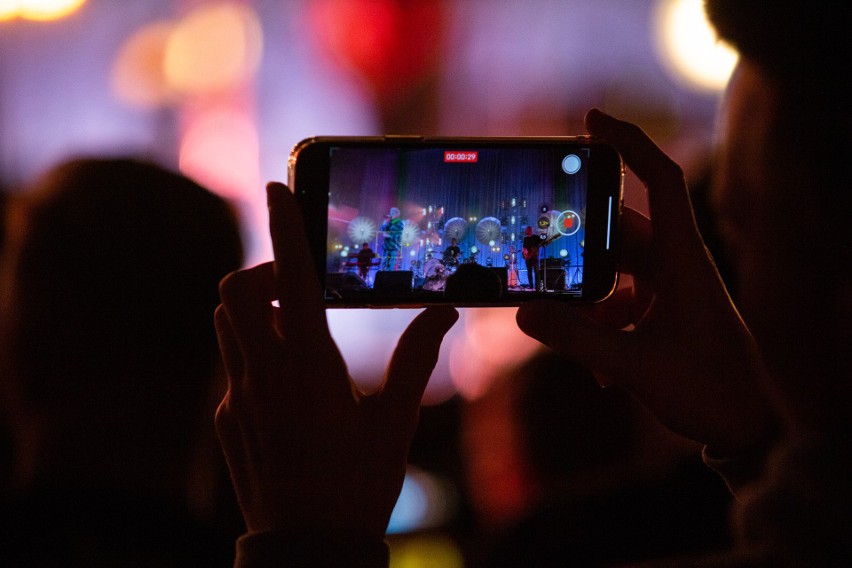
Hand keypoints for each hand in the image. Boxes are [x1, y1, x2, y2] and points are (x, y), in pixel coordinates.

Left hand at [215, 182, 457, 537]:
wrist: (308, 548)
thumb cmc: (358, 484)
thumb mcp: (396, 420)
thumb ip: (418, 358)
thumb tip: (444, 312)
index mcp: (308, 366)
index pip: (289, 278)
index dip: (284, 226)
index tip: (276, 187)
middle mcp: (262, 374)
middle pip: (235, 290)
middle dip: (261, 271)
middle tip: (295, 284)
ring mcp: (236, 397)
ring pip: (225, 324)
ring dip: (253, 309)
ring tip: (294, 328)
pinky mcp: (225, 420)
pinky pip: (231, 366)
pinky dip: (252, 353)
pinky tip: (287, 386)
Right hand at [517, 109, 775, 455]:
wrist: (747, 429)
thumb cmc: (708, 390)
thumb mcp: (634, 366)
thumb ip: (576, 339)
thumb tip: (524, 313)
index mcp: (684, 260)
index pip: (660, 180)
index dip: (628, 143)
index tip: (589, 121)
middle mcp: (678, 265)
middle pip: (620, 230)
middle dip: (581, 241)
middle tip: (539, 241)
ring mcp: (673, 289)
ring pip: (616, 271)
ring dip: (590, 299)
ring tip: (567, 327)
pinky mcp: (667, 313)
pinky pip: (623, 303)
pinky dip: (604, 328)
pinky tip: (600, 374)